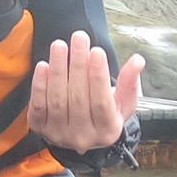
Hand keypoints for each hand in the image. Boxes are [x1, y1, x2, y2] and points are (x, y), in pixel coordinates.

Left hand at [27, 32, 142, 152]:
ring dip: (58, 70)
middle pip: (78, 98)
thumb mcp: (123, 102)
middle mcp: (82, 137)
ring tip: (59, 45)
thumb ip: (129, 82)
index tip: (96, 51)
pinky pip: (38, 106)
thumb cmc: (105, 114)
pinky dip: (39, 85)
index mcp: (107, 131)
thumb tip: (138, 61)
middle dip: (78, 65)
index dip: (98, 76)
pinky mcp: (40, 129)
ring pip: (57, 100)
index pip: (102, 103)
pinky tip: (43, 66)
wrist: (82, 135)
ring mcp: (59, 135)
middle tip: (79, 38)